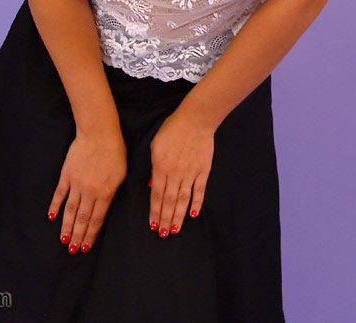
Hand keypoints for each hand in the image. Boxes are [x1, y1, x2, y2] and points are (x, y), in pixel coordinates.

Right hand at [48, 130, 126, 254]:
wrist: (99, 132)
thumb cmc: (115, 151)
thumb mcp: (122, 173)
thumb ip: (113, 191)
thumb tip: (108, 206)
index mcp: (105, 193)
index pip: (96, 219)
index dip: (90, 235)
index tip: (85, 247)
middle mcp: (89, 191)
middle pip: (82, 219)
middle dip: (78, 237)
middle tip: (73, 251)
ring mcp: (76, 183)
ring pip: (70, 210)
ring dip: (66, 227)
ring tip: (63, 241)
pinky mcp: (66, 174)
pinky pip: (59, 194)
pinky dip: (55, 207)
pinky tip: (51, 217)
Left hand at [148, 110, 213, 237]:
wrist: (195, 119)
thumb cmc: (173, 128)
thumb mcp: (156, 144)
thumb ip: (153, 166)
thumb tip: (152, 185)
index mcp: (160, 166)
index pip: (156, 194)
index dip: (154, 211)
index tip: (153, 224)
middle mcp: (175, 173)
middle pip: (169, 201)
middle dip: (165, 219)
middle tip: (162, 234)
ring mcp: (190, 173)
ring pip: (183, 199)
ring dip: (178, 216)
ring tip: (175, 230)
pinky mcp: (203, 171)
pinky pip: (199, 191)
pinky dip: (196, 203)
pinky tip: (192, 214)